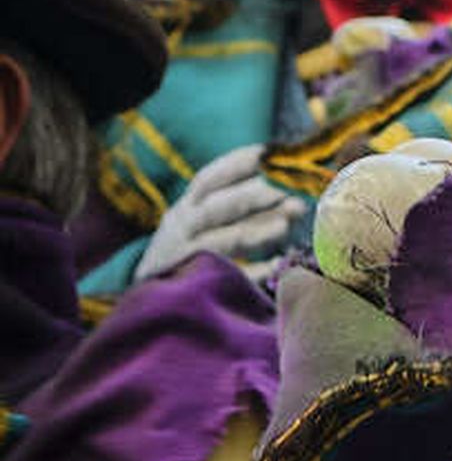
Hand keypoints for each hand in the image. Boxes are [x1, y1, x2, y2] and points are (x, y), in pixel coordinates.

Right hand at [134, 143, 305, 281]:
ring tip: (286, 225)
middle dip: (256, 195)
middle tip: (293, 192)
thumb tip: (295, 202)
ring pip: (218, 241)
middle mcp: (180, 228)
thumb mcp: (204, 229)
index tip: (272, 155)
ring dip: (253, 231)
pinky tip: (276, 266)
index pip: (210, 179)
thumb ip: (242, 214)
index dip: (240, 164)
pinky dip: (250, 273)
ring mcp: (180, 258)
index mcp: (186, 209)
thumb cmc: (190, 258)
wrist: (146, 305)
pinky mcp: (186, 288)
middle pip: (217, 206)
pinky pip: (222, 280)